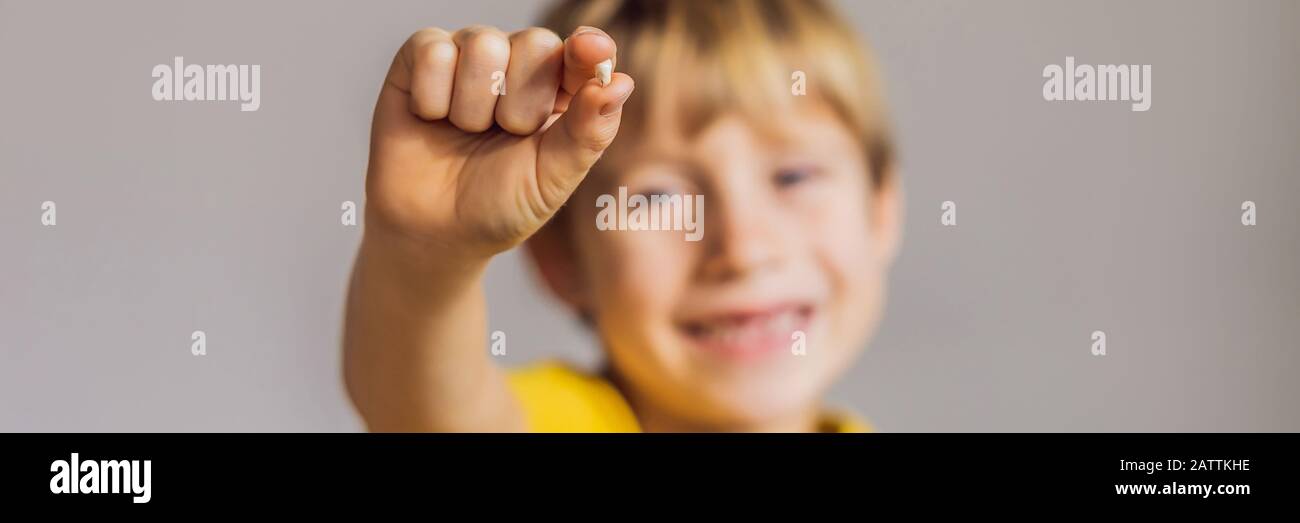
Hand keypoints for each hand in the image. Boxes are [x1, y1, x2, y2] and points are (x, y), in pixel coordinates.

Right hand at [365, 25, 632, 259]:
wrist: (433, 231)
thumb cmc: (499, 205)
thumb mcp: (552, 178)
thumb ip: (588, 131)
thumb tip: (621, 81)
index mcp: (562, 91)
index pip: (584, 55)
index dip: (588, 51)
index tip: (590, 50)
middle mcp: (519, 64)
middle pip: (535, 43)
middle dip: (520, 103)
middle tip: (503, 137)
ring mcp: (471, 56)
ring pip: (483, 44)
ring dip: (473, 105)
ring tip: (465, 132)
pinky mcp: (422, 57)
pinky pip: (432, 50)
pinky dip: (432, 96)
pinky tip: (431, 119)